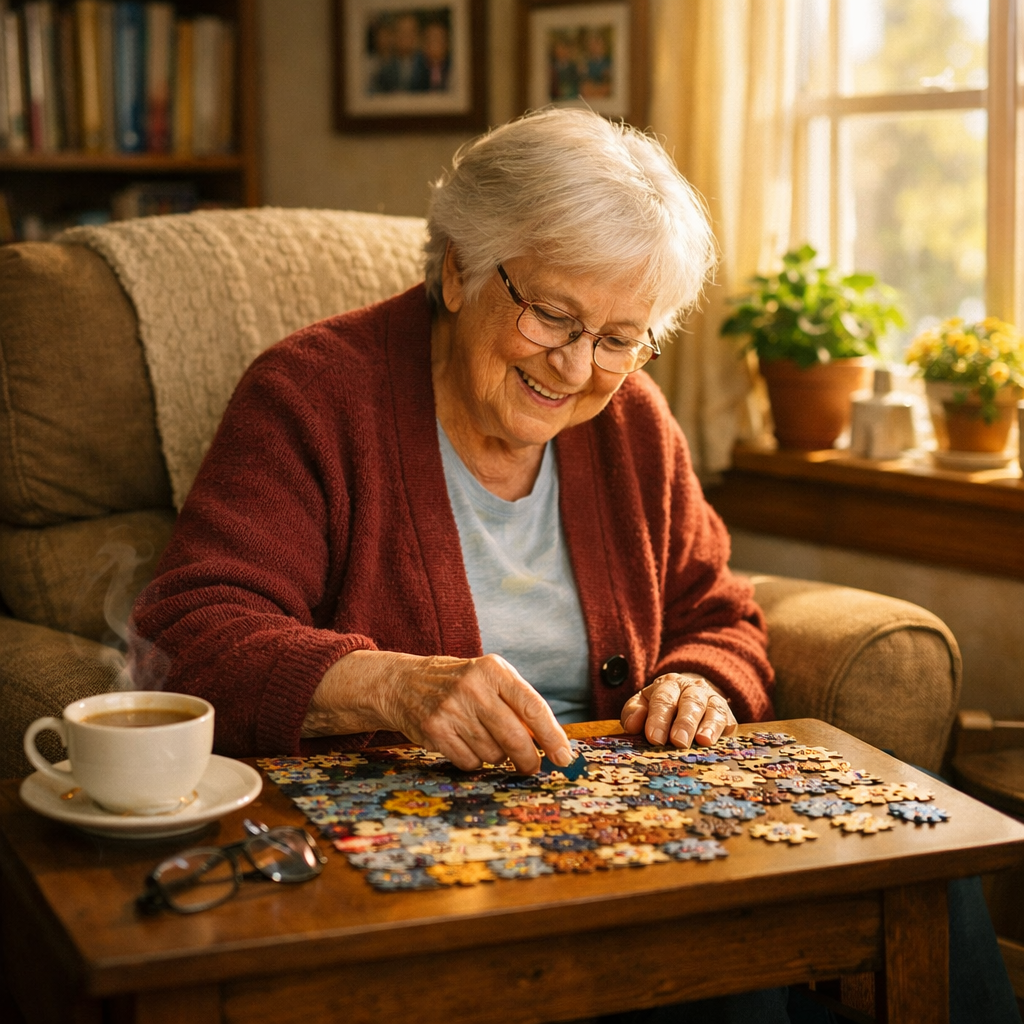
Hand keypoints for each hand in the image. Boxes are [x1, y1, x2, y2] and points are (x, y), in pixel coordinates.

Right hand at [305, 650, 571, 773]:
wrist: (405, 683)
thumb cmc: (461, 685)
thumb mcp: (490, 680)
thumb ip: (519, 706)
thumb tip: (552, 745)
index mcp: (494, 670)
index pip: (533, 707)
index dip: (552, 737)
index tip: (564, 758)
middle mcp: (474, 687)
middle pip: (515, 738)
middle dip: (528, 760)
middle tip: (532, 768)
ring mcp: (452, 709)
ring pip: (493, 753)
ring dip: (495, 755)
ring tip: (482, 738)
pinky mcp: (435, 730)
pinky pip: (470, 762)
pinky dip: (473, 760)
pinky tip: (464, 743)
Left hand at [620, 673, 736, 747]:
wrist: (692, 695)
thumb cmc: (662, 707)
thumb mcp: (644, 704)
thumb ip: (633, 712)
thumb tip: (631, 726)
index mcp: (668, 684)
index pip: (663, 699)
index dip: (658, 718)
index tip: (654, 738)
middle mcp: (692, 688)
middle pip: (689, 702)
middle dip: (683, 722)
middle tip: (678, 741)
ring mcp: (712, 699)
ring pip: (712, 708)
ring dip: (707, 725)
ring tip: (703, 741)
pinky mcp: (727, 714)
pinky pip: (726, 719)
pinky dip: (720, 729)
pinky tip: (714, 741)